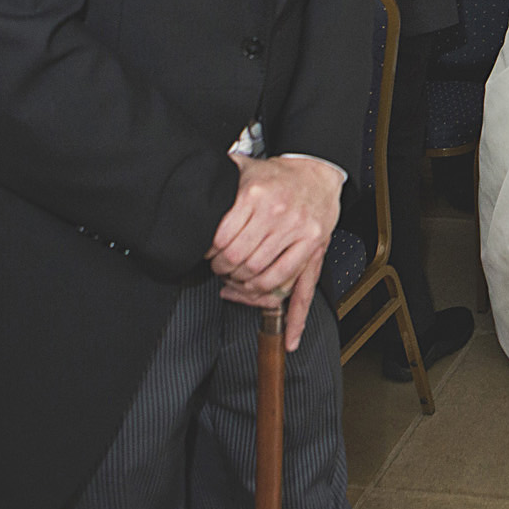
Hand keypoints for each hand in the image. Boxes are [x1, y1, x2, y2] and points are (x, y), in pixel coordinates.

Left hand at [208, 154, 343, 350]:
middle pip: (242, 262)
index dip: (210, 253)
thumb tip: (191, 190)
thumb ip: (220, 178)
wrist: (317, 171)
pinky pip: (304, 290)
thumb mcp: (246, 169)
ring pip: (267, 279)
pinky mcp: (315, 251)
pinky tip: (288, 339)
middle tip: (220, 270)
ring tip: (239, 282)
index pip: (223, 239)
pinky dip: (295, 319)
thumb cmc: (279, 176)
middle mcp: (280, 215)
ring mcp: (300, 236)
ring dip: (248, 289)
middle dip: (226, 272)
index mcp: (257, 194)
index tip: (207, 254)